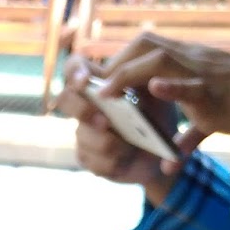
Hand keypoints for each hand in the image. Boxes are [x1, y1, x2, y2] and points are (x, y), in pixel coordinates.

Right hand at [57, 55, 171, 199]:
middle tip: (105, 120)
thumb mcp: (152, 91)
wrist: (164, 149)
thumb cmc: (157, 112)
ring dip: (108, 142)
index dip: (74, 72)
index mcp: (99, 83)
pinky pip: (94, 162)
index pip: (74, 67)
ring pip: (82, 135)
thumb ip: (134, 83)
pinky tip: (127, 159)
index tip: (86, 82)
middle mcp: (85, 106)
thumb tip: (114, 91)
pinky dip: (115, 162)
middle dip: (82, 109)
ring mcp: (84, 133)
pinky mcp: (89, 158)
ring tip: (130, 145)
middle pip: (64, 99)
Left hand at [96, 32, 229, 162]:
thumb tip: (169, 159)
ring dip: (129, 74)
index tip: (96, 84)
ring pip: (161, 60)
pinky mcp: (216, 95)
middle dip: (116, 65)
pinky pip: (191, 87)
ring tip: (105, 94)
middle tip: (93, 92)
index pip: (146, 48)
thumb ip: (186, 134)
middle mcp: (193, 62)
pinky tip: (153, 88)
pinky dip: (172, 88)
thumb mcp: (210, 117)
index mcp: (189, 63)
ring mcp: (205, 75)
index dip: (119, 61)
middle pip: (147, 45)